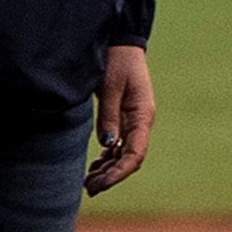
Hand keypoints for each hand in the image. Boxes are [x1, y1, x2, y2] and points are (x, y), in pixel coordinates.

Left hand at [86, 43, 154, 195]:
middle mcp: (141, 121)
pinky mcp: (125, 117)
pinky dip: (108, 156)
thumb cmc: (116, 60)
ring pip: (124, 154)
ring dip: (108, 169)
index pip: (135, 154)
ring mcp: (134, 121)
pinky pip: (119, 144)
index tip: (100, 184)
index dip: (118, 172)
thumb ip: (109, 115)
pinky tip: (95, 165)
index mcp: (143, 115)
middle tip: (89, 188)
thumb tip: (108, 144)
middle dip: (111, 176)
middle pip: (129, 158)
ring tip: (88, 181)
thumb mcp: (109, 86)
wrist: (120, 42)